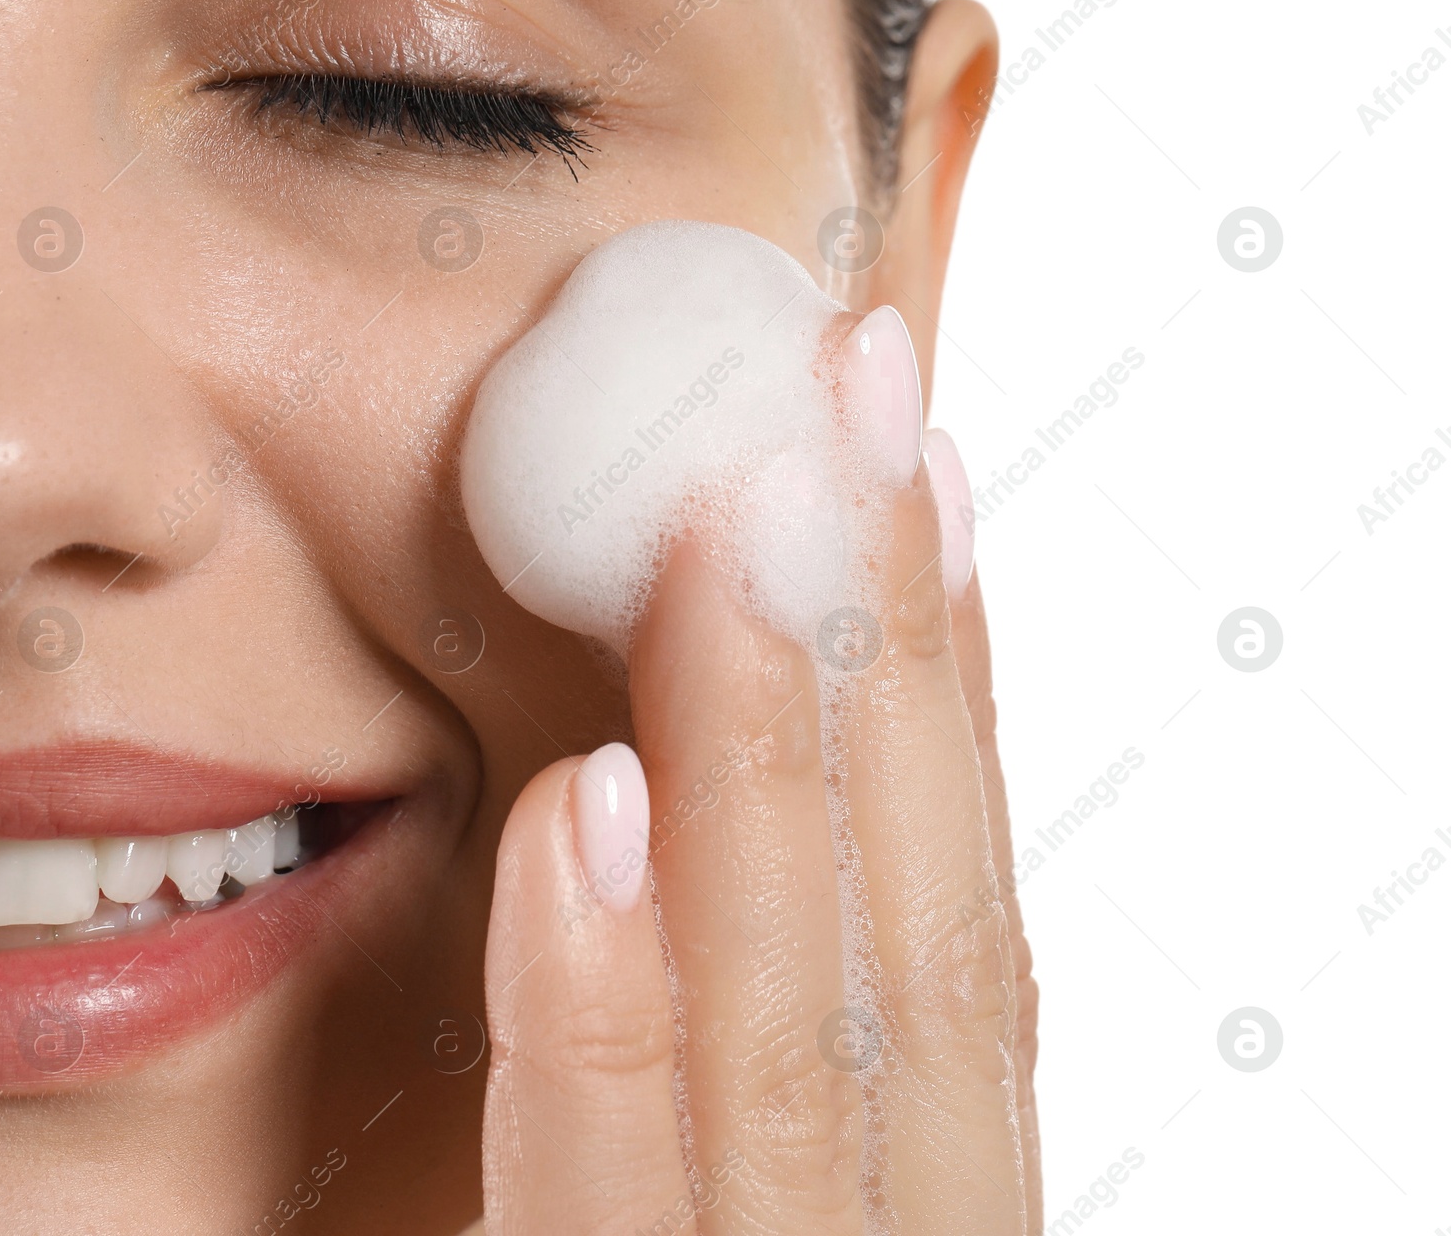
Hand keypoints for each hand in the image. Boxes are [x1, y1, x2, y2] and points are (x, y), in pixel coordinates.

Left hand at [480, 449, 1039, 1232]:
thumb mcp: (732, 1131)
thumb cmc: (653, 1221)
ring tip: (727, 537)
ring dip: (764, 763)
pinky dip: (600, 1005)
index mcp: (927, 1172)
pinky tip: (584, 806)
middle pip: (915, 938)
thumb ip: (753, 984)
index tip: (922, 463)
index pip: (960, 915)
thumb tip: (731, 728)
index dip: (951, 678)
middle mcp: (889, 1231)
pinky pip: (602, 1198)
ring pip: (794, 1037)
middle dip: (887, 644)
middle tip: (848, 394)